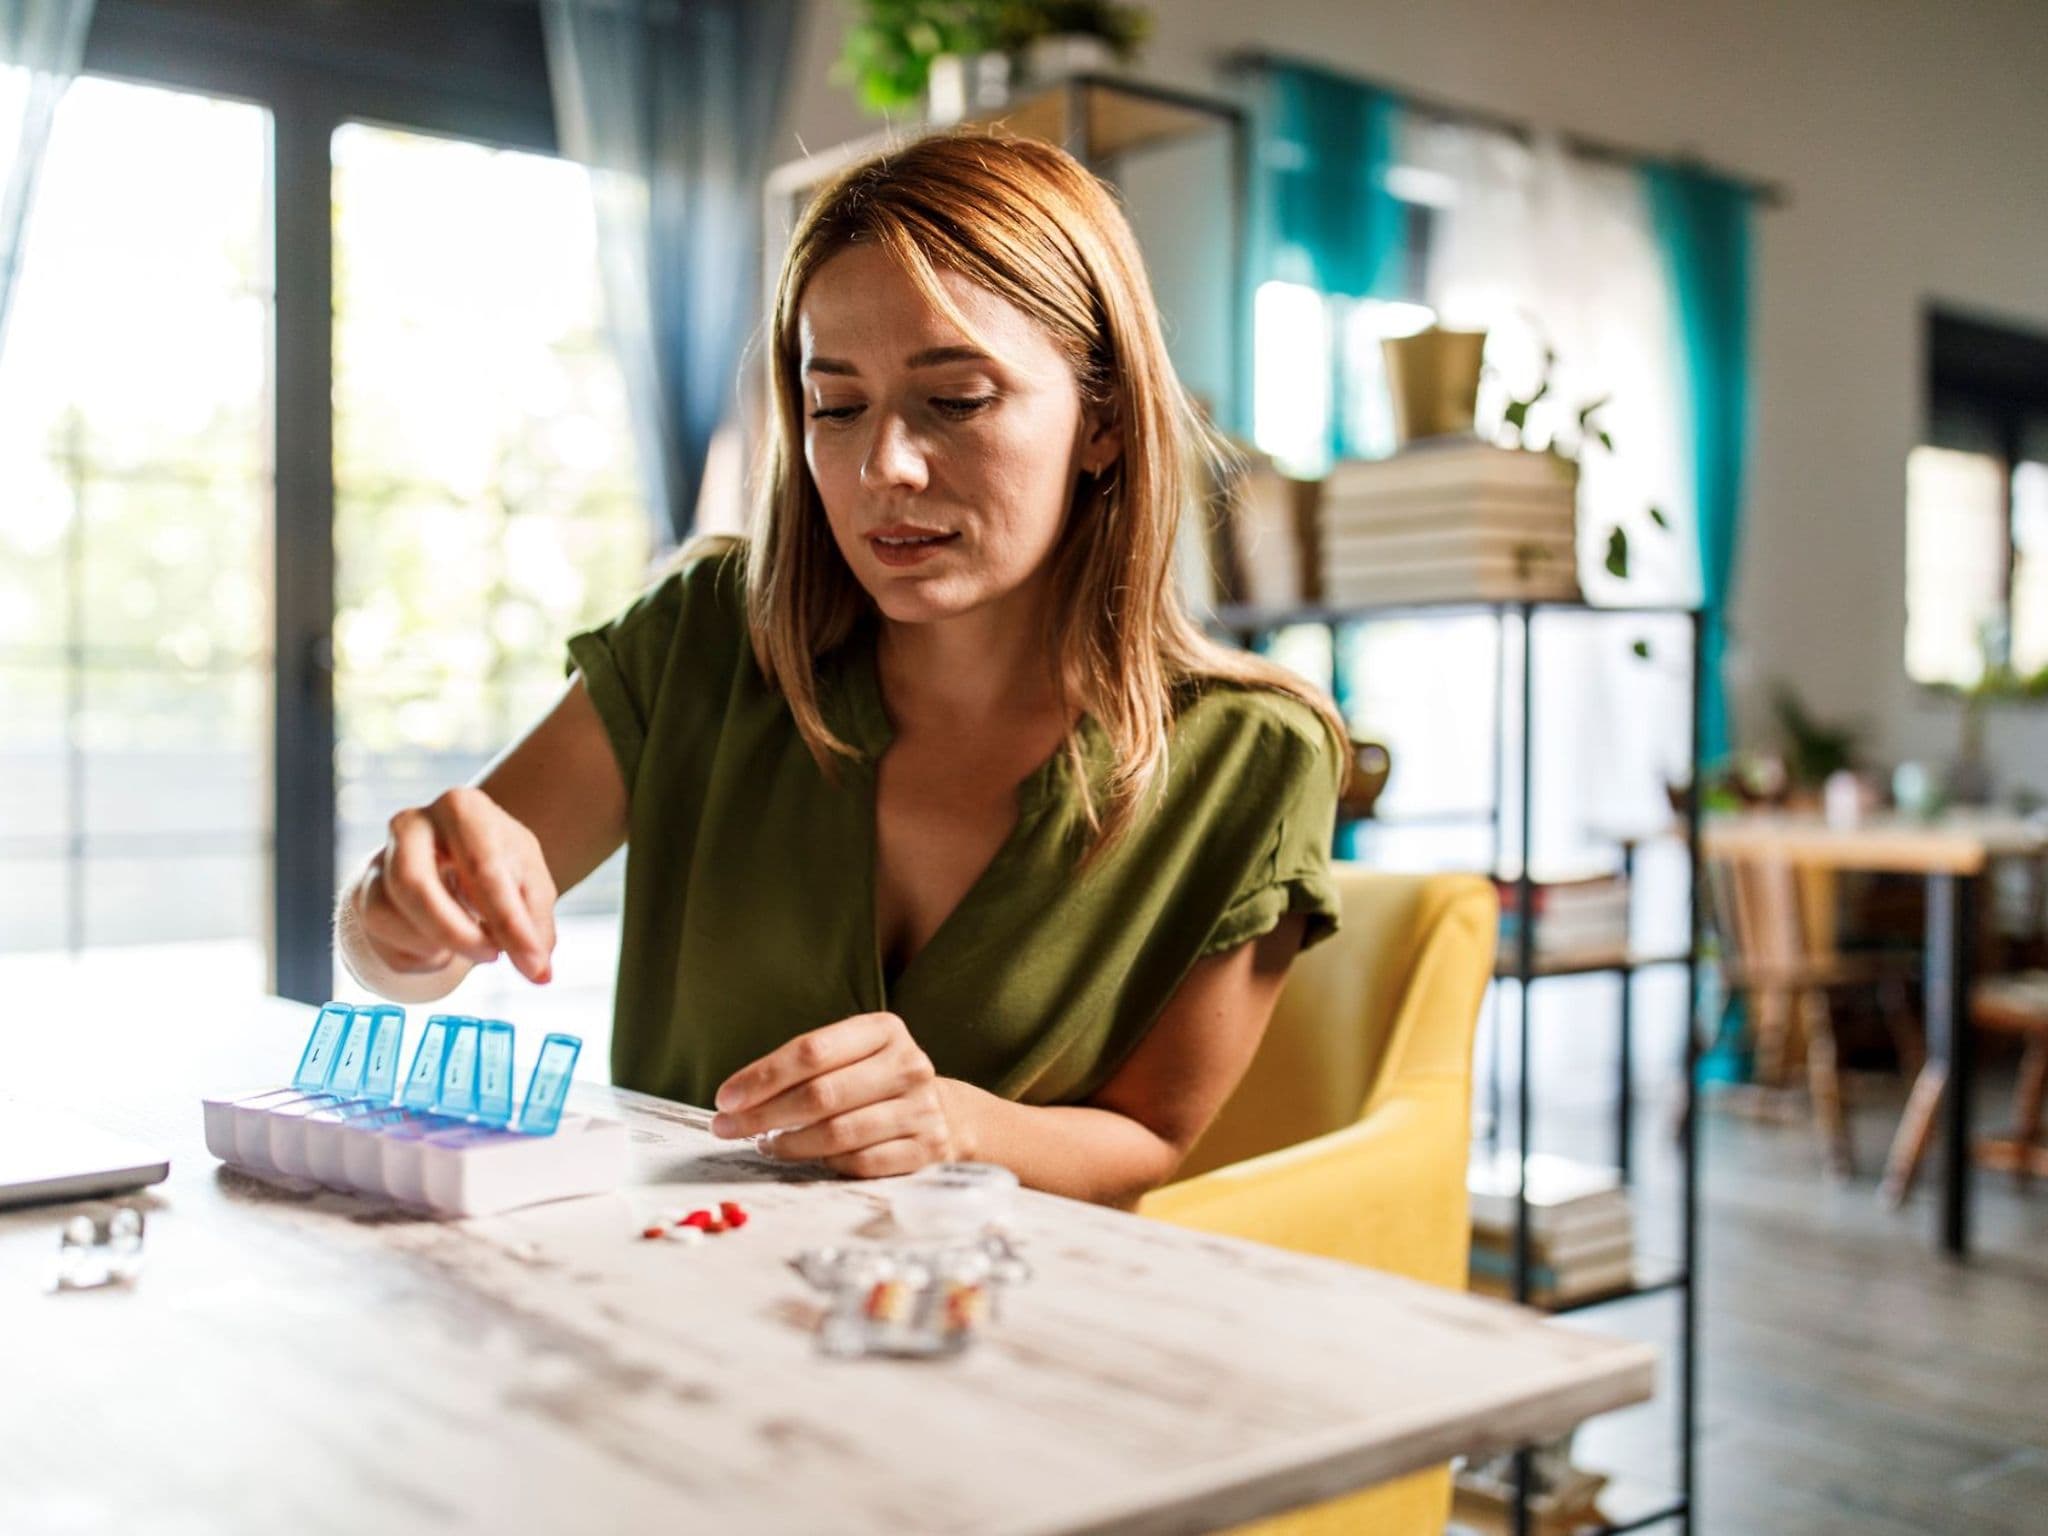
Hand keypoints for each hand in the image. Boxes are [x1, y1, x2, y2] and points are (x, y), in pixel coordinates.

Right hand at [351, 787, 556, 983]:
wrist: (455, 858)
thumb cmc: (497, 866)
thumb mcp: (529, 883)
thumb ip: (535, 924)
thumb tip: (539, 972)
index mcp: (461, 808)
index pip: (481, 867)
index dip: (510, 924)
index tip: (534, 965)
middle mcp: (410, 825)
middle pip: (412, 883)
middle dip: (455, 933)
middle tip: (492, 957)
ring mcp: (378, 860)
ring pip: (387, 916)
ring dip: (435, 945)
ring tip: (472, 944)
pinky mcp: (362, 896)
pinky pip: (381, 942)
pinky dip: (419, 957)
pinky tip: (444, 946)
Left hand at [709, 1013, 959, 1177]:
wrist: (945, 1111)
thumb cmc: (875, 1080)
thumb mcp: (850, 1055)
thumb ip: (803, 1068)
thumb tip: (736, 1100)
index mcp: (884, 1030)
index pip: (812, 1051)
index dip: (762, 1076)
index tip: (726, 1099)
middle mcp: (908, 1065)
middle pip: (821, 1095)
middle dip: (764, 1114)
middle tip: (727, 1128)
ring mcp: (921, 1109)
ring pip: (839, 1134)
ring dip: (790, 1144)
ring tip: (764, 1144)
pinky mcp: (926, 1149)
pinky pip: (862, 1163)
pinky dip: (826, 1164)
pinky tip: (806, 1159)